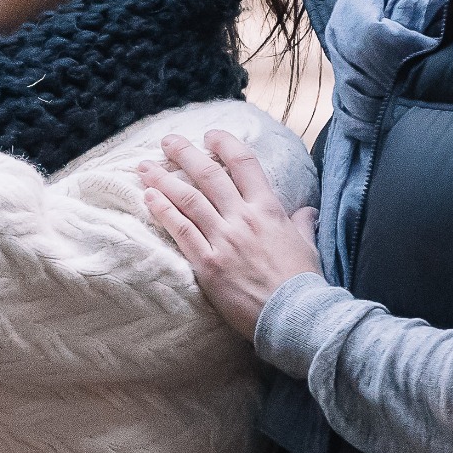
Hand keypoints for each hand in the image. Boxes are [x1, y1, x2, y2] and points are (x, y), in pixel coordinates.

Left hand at [138, 130, 323, 342]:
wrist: (296, 317)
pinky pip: (180, 231)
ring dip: (163, 179)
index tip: (210, 136)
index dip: (225, 144)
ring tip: (145, 166)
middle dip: (185, 154)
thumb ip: (303, 223)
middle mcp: (243, 218)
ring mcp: (223, 240)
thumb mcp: (308, 245)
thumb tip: (307, 210)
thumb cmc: (304, 282)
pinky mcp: (207, 264)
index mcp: (268, 209)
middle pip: (208, 175)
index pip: (244, 163)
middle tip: (167, 141)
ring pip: (188, 199)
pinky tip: (148, 197)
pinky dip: (163, 211)